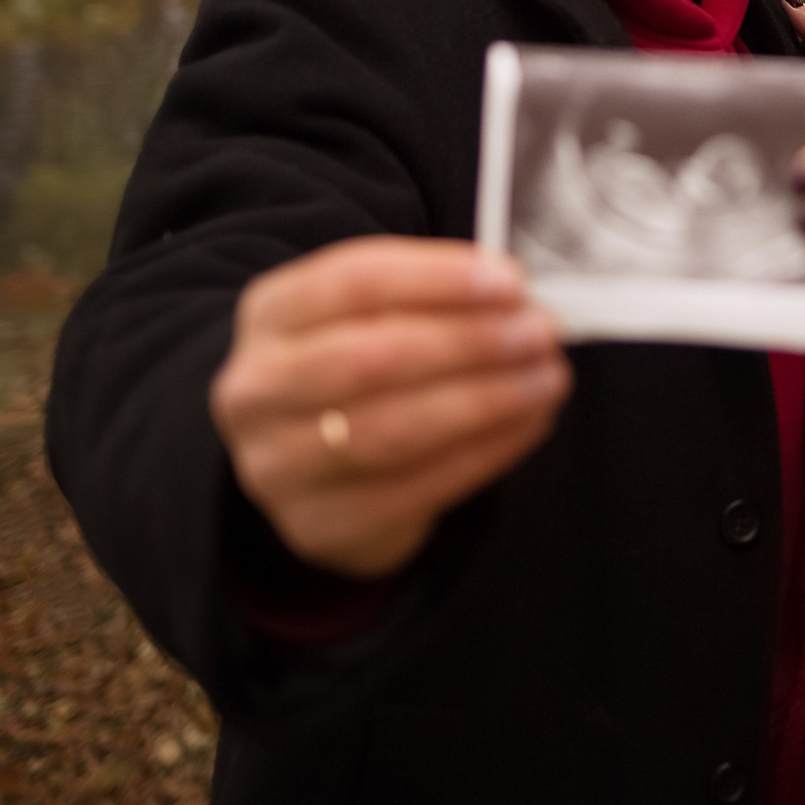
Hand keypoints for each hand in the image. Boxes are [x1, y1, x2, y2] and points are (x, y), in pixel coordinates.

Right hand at [210, 238, 569, 578]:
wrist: (306, 462)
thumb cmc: (358, 366)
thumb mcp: (369, 315)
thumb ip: (429, 297)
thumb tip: (517, 298)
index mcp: (270, 313)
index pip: (354, 281)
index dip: (438, 279)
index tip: (511, 281)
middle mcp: (258, 389)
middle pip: (373, 356)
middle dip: (470, 342)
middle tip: (540, 332)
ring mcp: (279, 465)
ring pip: (393, 429)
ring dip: (485, 400)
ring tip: (546, 378)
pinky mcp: (321, 525)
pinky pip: (416, 488)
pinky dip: (484, 452)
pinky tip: (528, 423)